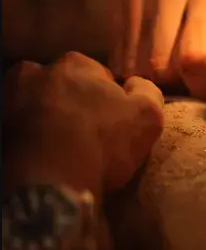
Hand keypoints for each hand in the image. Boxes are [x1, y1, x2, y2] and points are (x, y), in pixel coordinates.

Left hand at [2, 52, 164, 198]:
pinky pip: (15, 128)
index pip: (98, 75)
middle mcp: (34, 72)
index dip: (108, 98)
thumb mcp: (148, 116)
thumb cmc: (101, 144)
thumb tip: (135, 83)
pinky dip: (26, 137)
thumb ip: (147, 91)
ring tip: (57, 147)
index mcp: (75, 63)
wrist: (46, 186)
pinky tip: (39, 156)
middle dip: (72, 103)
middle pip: (61, 87)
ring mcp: (7, 99)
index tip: (113, 121)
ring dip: (45, 118)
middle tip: (83, 134)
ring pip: (34, 105)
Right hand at [110, 0, 205, 99]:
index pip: (196, 54)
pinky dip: (137, 72)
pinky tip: (156, 67)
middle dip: (180, 84)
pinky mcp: (121, 7)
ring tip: (177, 75)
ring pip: (140, 64)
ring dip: (158, 81)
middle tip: (192, 85)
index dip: (203, 84)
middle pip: (163, 62)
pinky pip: (121, 58)